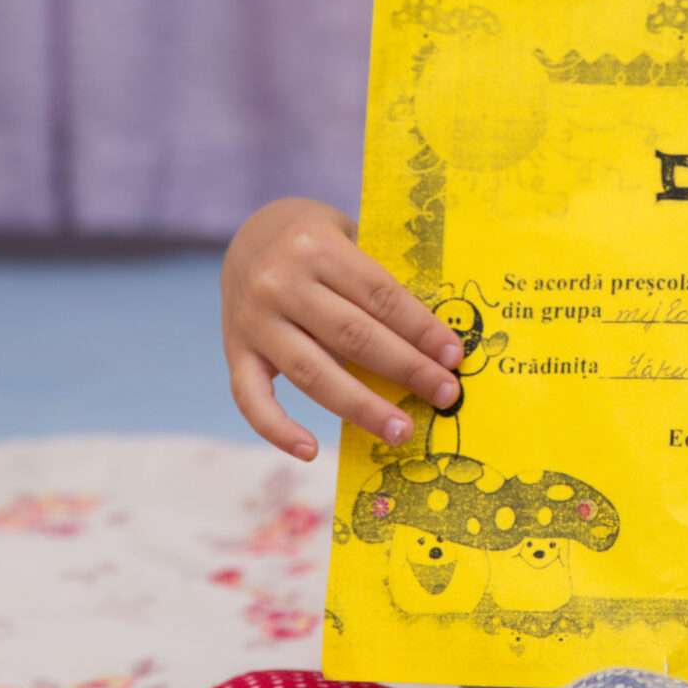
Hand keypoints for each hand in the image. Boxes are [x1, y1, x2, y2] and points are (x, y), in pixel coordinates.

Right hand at [219, 197, 465, 460]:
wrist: (249, 234)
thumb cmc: (316, 240)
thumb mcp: (347, 235)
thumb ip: (377, 279)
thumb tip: (433, 338)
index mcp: (317, 248)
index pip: (380, 295)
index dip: (420, 329)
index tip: (453, 357)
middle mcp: (280, 284)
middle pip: (353, 336)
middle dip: (406, 369)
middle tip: (445, 395)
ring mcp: (253, 321)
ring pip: (312, 373)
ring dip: (361, 408)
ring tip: (400, 431)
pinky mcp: (234, 351)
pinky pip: (250, 399)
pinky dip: (277, 430)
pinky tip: (310, 452)